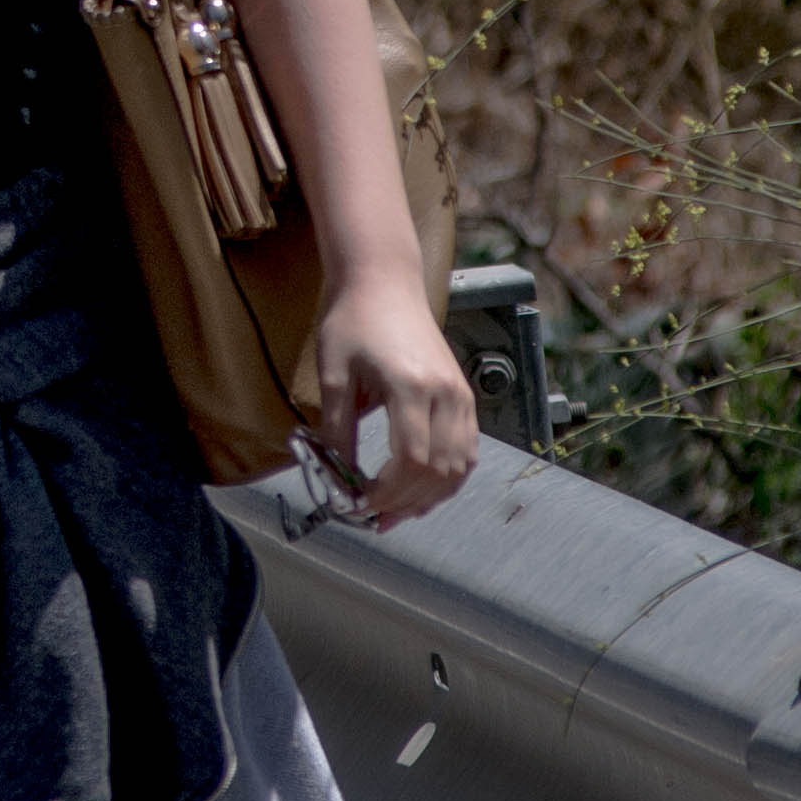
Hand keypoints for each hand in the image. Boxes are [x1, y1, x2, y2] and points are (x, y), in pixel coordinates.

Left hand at [313, 271, 478, 529]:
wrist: (384, 282)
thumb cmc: (353, 320)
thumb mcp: (333, 374)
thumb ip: (337, 429)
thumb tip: (337, 475)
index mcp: (411, 386)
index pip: (410, 461)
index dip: (387, 493)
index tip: (359, 504)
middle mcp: (445, 393)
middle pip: (437, 470)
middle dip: (405, 503)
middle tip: (373, 518)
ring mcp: (459, 394)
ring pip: (459, 466)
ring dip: (429, 497)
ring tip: (395, 512)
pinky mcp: (463, 393)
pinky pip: (467, 449)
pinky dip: (447, 477)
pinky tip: (421, 489)